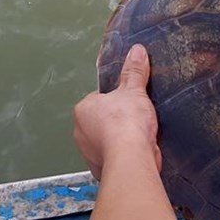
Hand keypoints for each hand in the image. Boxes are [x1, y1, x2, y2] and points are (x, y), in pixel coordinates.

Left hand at [73, 44, 160, 179]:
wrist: (131, 158)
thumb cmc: (127, 122)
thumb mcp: (134, 90)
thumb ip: (134, 71)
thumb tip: (136, 51)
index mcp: (83, 109)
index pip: (99, 99)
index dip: (117, 99)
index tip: (130, 102)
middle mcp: (80, 131)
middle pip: (101, 120)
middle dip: (117, 120)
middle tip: (136, 118)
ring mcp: (88, 152)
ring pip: (106, 140)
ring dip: (119, 139)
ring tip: (138, 136)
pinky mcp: (99, 167)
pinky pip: (112, 157)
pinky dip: (122, 155)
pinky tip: (136, 152)